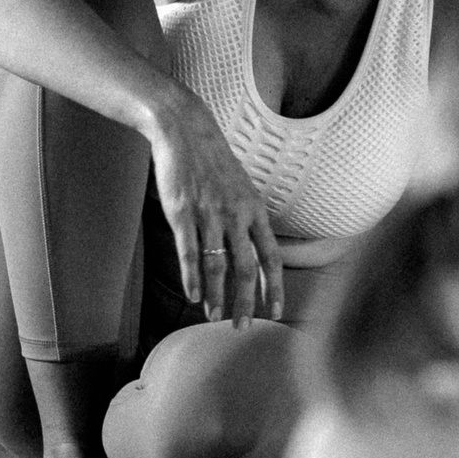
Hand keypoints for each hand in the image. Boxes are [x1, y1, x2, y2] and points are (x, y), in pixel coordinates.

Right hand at [147, 101, 282, 324]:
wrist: (185, 130)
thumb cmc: (212, 161)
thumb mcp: (241, 187)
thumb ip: (247, 217)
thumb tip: (254, 247)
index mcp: (254, 210)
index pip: (271, 256)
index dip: (274, 286)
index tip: (276, 311)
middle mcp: (236, 215)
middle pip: (246, 268)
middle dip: (246, 302)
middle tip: (242, 327)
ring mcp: (209, 215)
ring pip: (217, 265)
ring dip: (218, 296)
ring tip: (215, 318)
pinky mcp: (182, 213)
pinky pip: (189, 252)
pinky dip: (192, 278)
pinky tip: (194, 297)